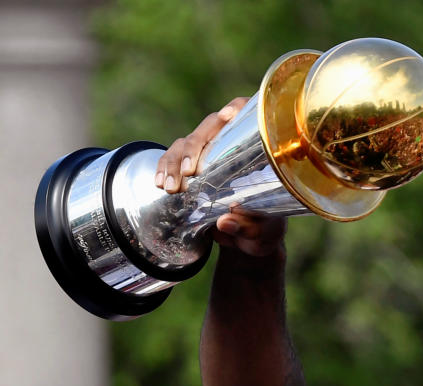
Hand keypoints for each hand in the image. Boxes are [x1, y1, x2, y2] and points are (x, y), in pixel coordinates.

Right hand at [156, 97, 287, 260]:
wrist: (249, 241)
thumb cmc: (263, 229)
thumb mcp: (262, 233)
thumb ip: (248, 228)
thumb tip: (224, 222)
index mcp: (258, 152)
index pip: (249, 115)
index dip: (238, 107)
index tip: (228, 116)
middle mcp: (231, 145)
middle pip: (211, 126)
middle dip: (195, 146)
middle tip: (189, 172)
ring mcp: (208, 154)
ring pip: (186, 142)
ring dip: (175, 161)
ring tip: (171, 187)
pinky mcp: (191, 168)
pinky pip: (172, 159)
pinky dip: (164, 168)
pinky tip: (160, 183)